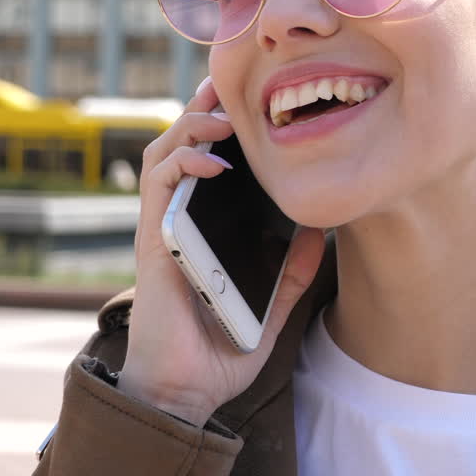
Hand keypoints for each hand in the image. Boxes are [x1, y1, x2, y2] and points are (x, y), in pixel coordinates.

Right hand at [116, 78, 325, 427]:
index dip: (223, 129)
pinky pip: (157, 187)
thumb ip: (293, 272)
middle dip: (205, 110)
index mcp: (204, 230)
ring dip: (191, 126)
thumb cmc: (220, 352)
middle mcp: (178, 221)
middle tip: (231, 82)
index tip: (254, 101)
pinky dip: (181, 162)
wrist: (185, 393)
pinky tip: (212, 158)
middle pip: (184, 146)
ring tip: (224, 114)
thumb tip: (323, 233)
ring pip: (163, 154)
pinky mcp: (152, 241)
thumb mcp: (272, 306)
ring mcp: (161, 228)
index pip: (208, 164)